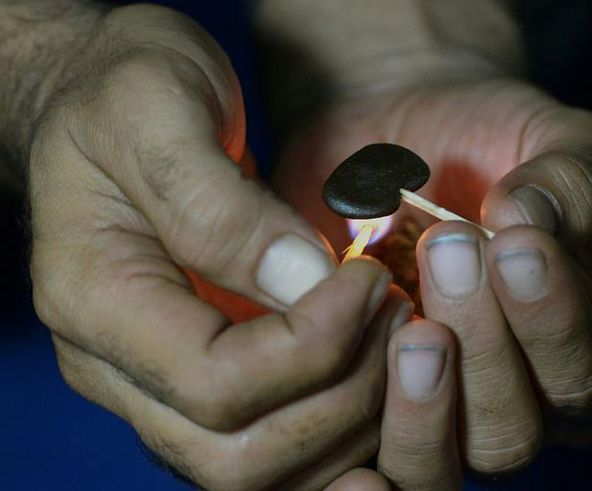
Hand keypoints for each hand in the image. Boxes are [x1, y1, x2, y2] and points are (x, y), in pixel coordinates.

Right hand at [29, 5, 412, 488]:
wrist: (108, 102)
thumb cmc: (123, 89)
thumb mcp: (159, 109)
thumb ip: (219, 206)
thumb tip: (305, 286)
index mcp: (94, 300)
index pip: (213, 383)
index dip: (312, 345)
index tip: (368, 277)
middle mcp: (118, 366)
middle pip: (240, 454)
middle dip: (341, 396)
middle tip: (396, 314)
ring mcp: (161, 382)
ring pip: (262, 471)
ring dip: (351, 420)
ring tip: (396, 335)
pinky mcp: (206, 378)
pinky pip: (276, 444)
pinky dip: (339, 426)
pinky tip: (380, 365)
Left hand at [273, 79, 591, 471]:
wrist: (393, 130)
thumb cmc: (484, 138)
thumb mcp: (549, 138)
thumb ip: (574, 178)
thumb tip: (533, 220)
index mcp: (573, 352)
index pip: (582, 379)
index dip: (552, 323)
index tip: (515, 243)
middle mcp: (505, 399)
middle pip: (508, 435)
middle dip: (482, 347)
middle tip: (449, 247)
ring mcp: (425, 408)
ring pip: (429, 461)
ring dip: (419, 393)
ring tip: (401, 305)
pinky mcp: (356, 401)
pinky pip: (351, 445)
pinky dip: (346, 402)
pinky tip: (337, 328)